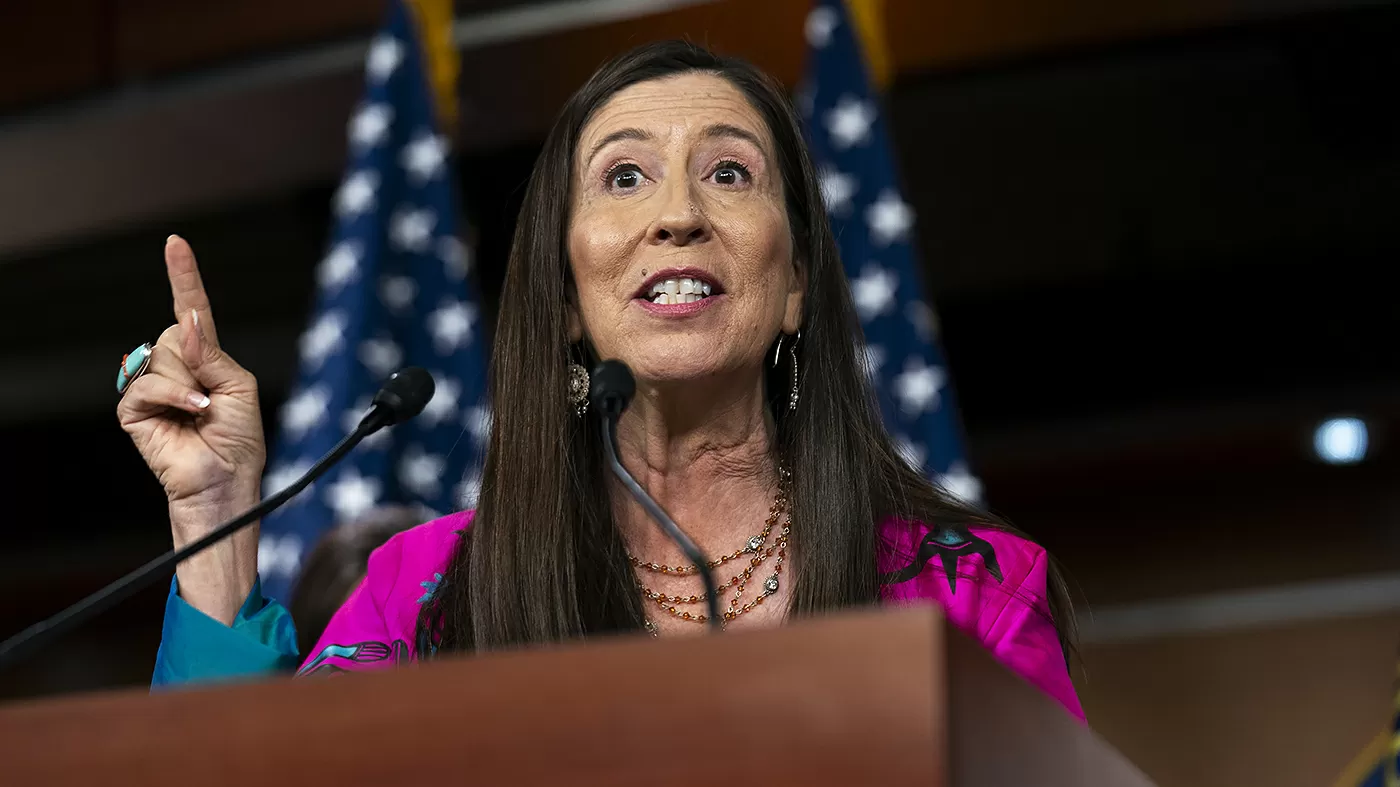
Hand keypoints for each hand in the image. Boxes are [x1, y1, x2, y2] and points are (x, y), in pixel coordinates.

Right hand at [117, 236, 264, 623]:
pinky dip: (175, 398)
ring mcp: (152, 387)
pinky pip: (147, 383)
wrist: (225, 482)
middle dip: (202, 363)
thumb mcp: (238, 387)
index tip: (176, 242)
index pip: (191, 310)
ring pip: (164, 355)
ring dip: (191, 385)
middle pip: (177, 332)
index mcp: (205, 358)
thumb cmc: (238, 441)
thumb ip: (211, 352)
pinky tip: (190, 417)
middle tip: (213, 399)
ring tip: (202, 414)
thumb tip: (188, 321)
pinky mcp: (134, 410)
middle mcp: (175, 367)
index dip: (184, 277)